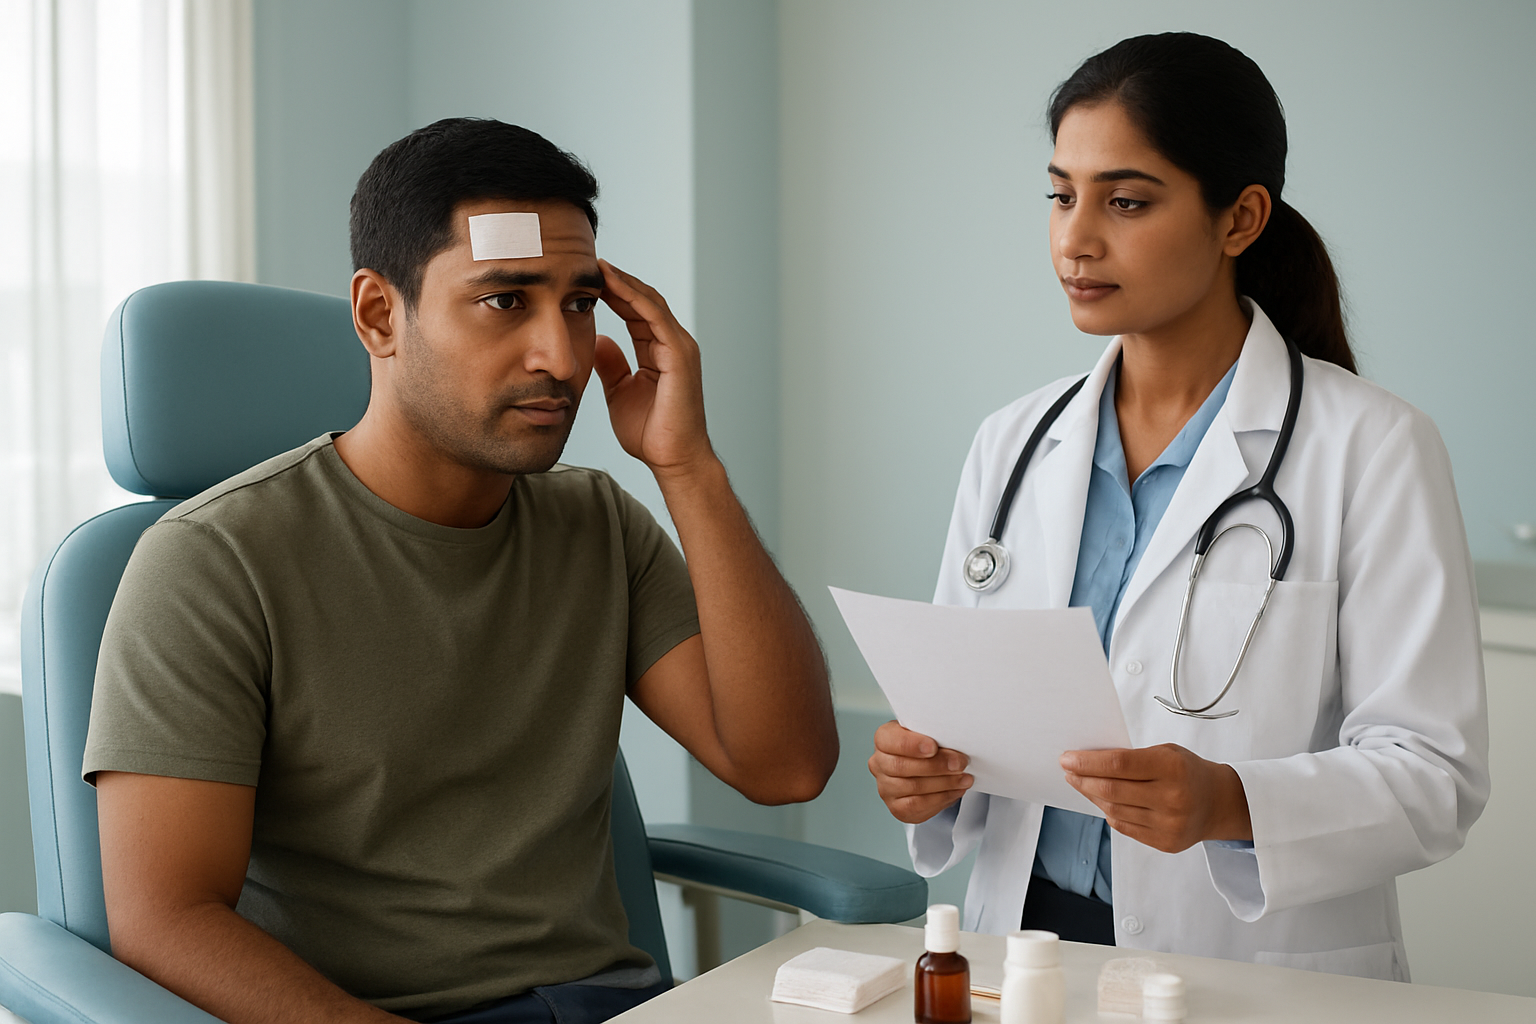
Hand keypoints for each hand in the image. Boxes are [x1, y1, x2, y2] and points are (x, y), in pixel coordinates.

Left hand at [593, 260, 712, 476]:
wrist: (672, 459)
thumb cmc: (652, 433)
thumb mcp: (621, 392)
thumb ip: (612, 365)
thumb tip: (599, 340)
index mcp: (661, 351)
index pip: (636, 312)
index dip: (613, 293)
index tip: (586, 279)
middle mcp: (674, 344)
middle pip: (644, 301)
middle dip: (617, 281)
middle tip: (589, 262)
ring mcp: (680, 347)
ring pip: (650, 303)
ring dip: (624, 283)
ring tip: (599, 266)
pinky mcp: (680, 355)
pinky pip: (655, 318)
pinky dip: (634, 299)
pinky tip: (613, 286)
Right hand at [868, 721, 973, 823]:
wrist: (925, 768)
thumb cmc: (926, 746)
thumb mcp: (928, 733)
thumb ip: (934, 735)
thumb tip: (954, 743)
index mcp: (883, 739)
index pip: (889, 741)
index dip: (911, 745)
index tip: (933, 747)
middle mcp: (879, 763)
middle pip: (901, 766)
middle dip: (935, 765)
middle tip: (959, 763)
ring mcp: (885, 788)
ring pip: (913, 787)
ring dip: (944, 783)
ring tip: (964, 778)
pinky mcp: (897, 807)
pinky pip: (918, 806)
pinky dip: (941, 798)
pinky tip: (956, 790)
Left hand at [1061, 743, 1251, 852]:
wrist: (1218, 803)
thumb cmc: (1187, 771)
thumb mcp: (1165, 752)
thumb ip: (1131, 757)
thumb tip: (1088, 762)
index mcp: (1172, 768)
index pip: (1118, 764)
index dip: (1087, 762)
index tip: (1067, 758)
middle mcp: (1172, 798)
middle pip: (1111, 790)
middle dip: (1082, 779)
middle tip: (1068, 770)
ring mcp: (1169, 824)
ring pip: (1113, 810)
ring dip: (1092, 796)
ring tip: (1082, 783)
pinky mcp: (1165, 843)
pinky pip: (1123, 827)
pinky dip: (1109, 812)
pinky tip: (1103, 801)